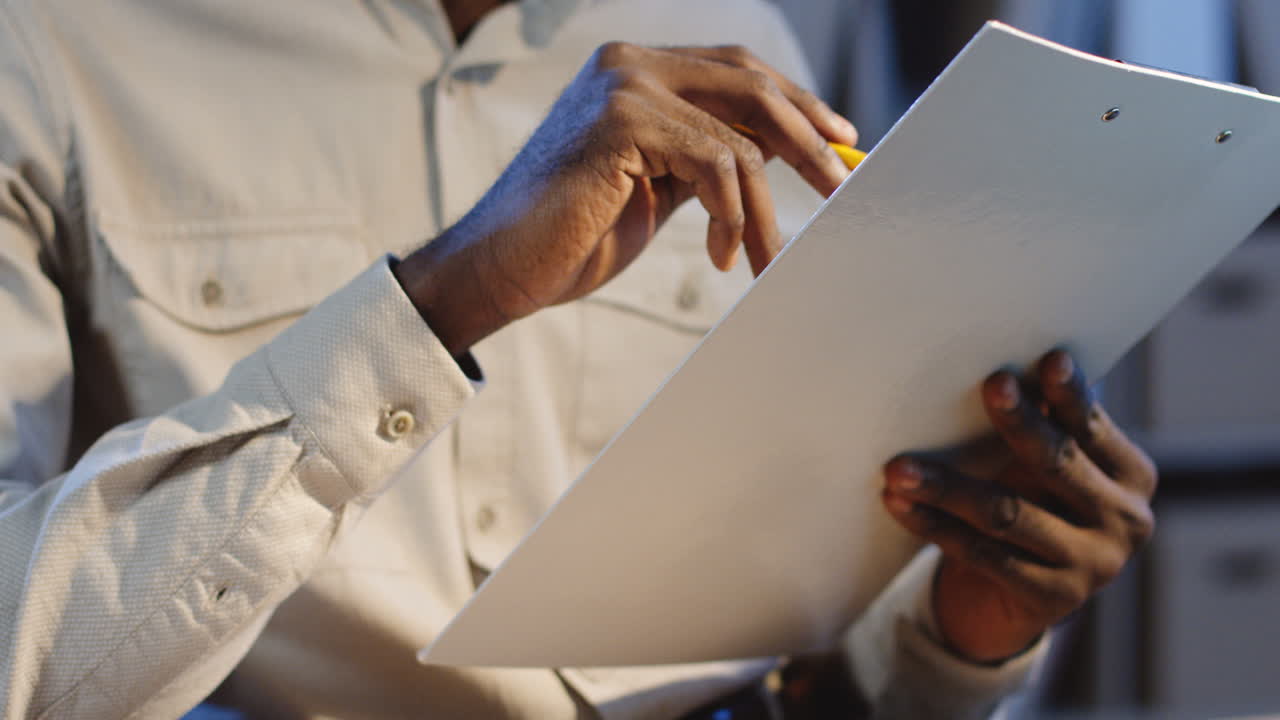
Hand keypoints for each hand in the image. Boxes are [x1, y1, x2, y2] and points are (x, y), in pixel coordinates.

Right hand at [395, 43, 857, 356]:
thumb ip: (702, 157)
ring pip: (740, 138)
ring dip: (764, 212)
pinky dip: (733, 218)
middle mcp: (630, 63)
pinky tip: (721, 256)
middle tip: (841, 188)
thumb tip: (776, 158)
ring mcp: (624, 86)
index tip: (840, 140)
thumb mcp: (656, 184)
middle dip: (806, 140)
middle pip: (750, 85)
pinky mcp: (622, 122)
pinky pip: (717, 164)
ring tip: (761, 261)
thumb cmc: (575, 235)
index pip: (737, 70)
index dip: (796, 103)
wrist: (504, 268)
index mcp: (636, 70)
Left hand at [881, 350, 1156, 662]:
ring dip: (946, 486)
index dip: (1071, 395)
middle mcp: (1125, 520)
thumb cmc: (1027, 503)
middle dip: (1019, 422)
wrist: (1011, 598)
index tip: (1050, 360)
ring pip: (1007, 513)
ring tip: (898, 466)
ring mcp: (1094, 565)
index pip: (1093, 428)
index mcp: (1131, 475)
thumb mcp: (1043, 469)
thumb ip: (1042, 426)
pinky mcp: (1053, 600)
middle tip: (989, 386)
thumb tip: (1003, 370)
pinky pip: (981, 553)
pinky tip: (899, 503)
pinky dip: (934, 525)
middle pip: (1057, 462)